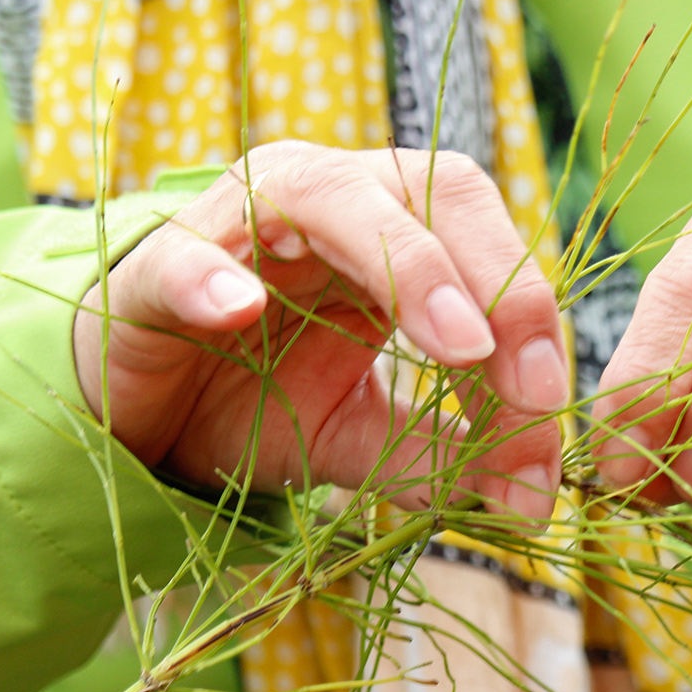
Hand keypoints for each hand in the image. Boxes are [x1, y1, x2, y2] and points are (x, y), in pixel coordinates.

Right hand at [75, 142, 567, 517]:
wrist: (139, 419)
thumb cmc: (256, 403)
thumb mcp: (363, 437)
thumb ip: (439, 456)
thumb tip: (528, 498)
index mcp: (397, 234)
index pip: (487, 246)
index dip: (532, 316)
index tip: (552, 406)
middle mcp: (332, 203)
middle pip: (433, 196)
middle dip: (497, 284)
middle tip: (528, 385)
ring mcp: (241, 222)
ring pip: (326, 193)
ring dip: (404, 264)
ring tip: (456, 345)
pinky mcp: (155, 267)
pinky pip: (186, 256)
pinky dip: (213, 275)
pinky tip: (240, 310)